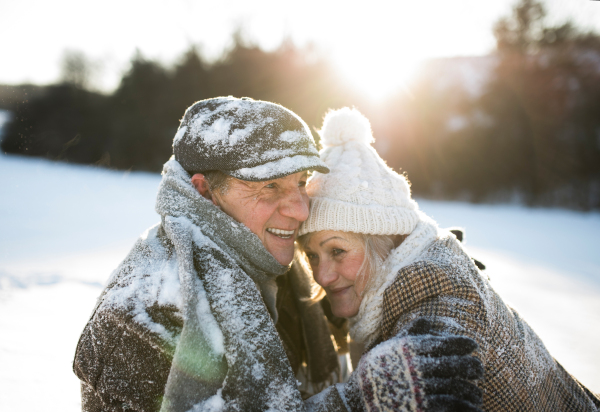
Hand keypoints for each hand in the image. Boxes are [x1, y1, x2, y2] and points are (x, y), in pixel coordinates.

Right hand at [356, 318, 483, 411]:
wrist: (357, 399)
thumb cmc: (375, 371)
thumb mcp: (389, 348)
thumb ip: (409, 333)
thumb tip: (425, 318)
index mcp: (410, 350)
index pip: (442, 343)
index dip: (461, 343)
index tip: (472, 345)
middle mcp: (416, 367)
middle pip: (454, 364)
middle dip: (471, 366)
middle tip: (479, 368)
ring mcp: (419, 388)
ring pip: (456, 386)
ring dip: (471, 389)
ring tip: (477, 392)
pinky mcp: (422, 407)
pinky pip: (451, 404)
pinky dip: (465, 406)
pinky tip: (472, 407)